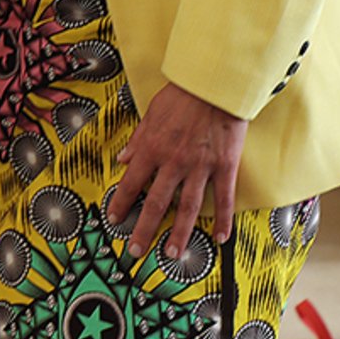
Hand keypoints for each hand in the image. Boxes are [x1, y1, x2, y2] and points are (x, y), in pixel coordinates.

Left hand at [108, 83, 247, 257]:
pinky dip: (222, 219)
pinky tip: (220, 238)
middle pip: (156, 203)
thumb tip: (122, 159)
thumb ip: (138, 140)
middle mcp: (173, 162)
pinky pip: (223, 198)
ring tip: (173, 254)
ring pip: (188, 207)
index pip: (131, 182)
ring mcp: (200, 166)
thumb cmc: (181, 95)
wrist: (214, 84)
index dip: (121, 203)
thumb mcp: (151, 113)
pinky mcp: (225, 166)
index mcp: (152, 148)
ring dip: (179, 233)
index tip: (114, 219)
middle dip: (144, 229)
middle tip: (135, 250)